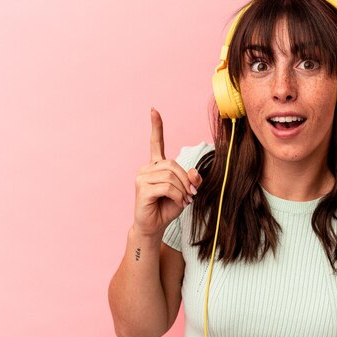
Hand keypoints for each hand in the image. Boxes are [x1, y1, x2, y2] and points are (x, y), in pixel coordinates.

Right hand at [132, 108, 201, 237]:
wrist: (153, 226)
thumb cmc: (167, 208)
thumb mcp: (185, 191)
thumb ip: (192, 180)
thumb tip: (195, 173)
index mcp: (155, 165)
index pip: (156, 142)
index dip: (156, 126)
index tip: (154, 110)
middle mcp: (146, 168)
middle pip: (173, 164)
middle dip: (186, 179)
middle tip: (192, 194)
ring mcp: (141, 178)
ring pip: (171, 176)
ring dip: (183, 189)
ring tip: (185, 200)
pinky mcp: (142, 189)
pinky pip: (167, 187)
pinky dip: (178, 195)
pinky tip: (179, 202)